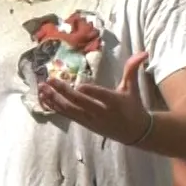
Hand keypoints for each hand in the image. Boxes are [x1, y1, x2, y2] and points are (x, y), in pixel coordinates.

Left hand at [38, 51, 152, 142]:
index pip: (102, 97)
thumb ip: (132, 70)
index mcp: (114, 102)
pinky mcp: (82, 123)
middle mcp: (100, 112)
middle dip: (63, 92)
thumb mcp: (133, 88)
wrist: (133, 133)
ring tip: (41, 88)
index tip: (79, 86)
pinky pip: (66, 115)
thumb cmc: (132, 107)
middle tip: (50, 80)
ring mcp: (89, 119)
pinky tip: (43, 98)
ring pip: (69, 110)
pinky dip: (54, 106)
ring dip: (54, 98)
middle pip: (80, 103)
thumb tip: (143, 52)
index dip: (91, 92)